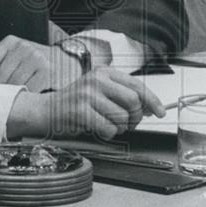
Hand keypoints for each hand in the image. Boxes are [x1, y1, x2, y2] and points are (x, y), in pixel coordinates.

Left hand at [0, 35, 81, 91]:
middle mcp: (22, 47)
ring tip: (13, 100)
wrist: (68, 60)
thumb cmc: (38, 62)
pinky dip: (25, 98)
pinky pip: (27, 90)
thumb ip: (1, 65)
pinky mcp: (46, 72)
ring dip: (11, 96)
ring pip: (12, 85)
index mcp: (11, 42)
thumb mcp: (18, 56)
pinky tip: (27, 98)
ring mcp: (35, 58)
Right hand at [6, 67, 165, 141]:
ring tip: (109, 125)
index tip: (160, 112)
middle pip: (133, 101)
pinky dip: (108, 134)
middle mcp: (96, 79)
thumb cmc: (75, 104)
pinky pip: (108, 128)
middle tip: (128, 124)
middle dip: (135, 117)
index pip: (137, 85)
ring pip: (121, 117)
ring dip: (120, 127)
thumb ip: (122, 95)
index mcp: (104, 72)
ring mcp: (87, 94)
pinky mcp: (80, 110)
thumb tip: (149, 107)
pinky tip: (98, 129)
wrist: (45, 111)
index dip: (153, 101)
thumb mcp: (98, 92)